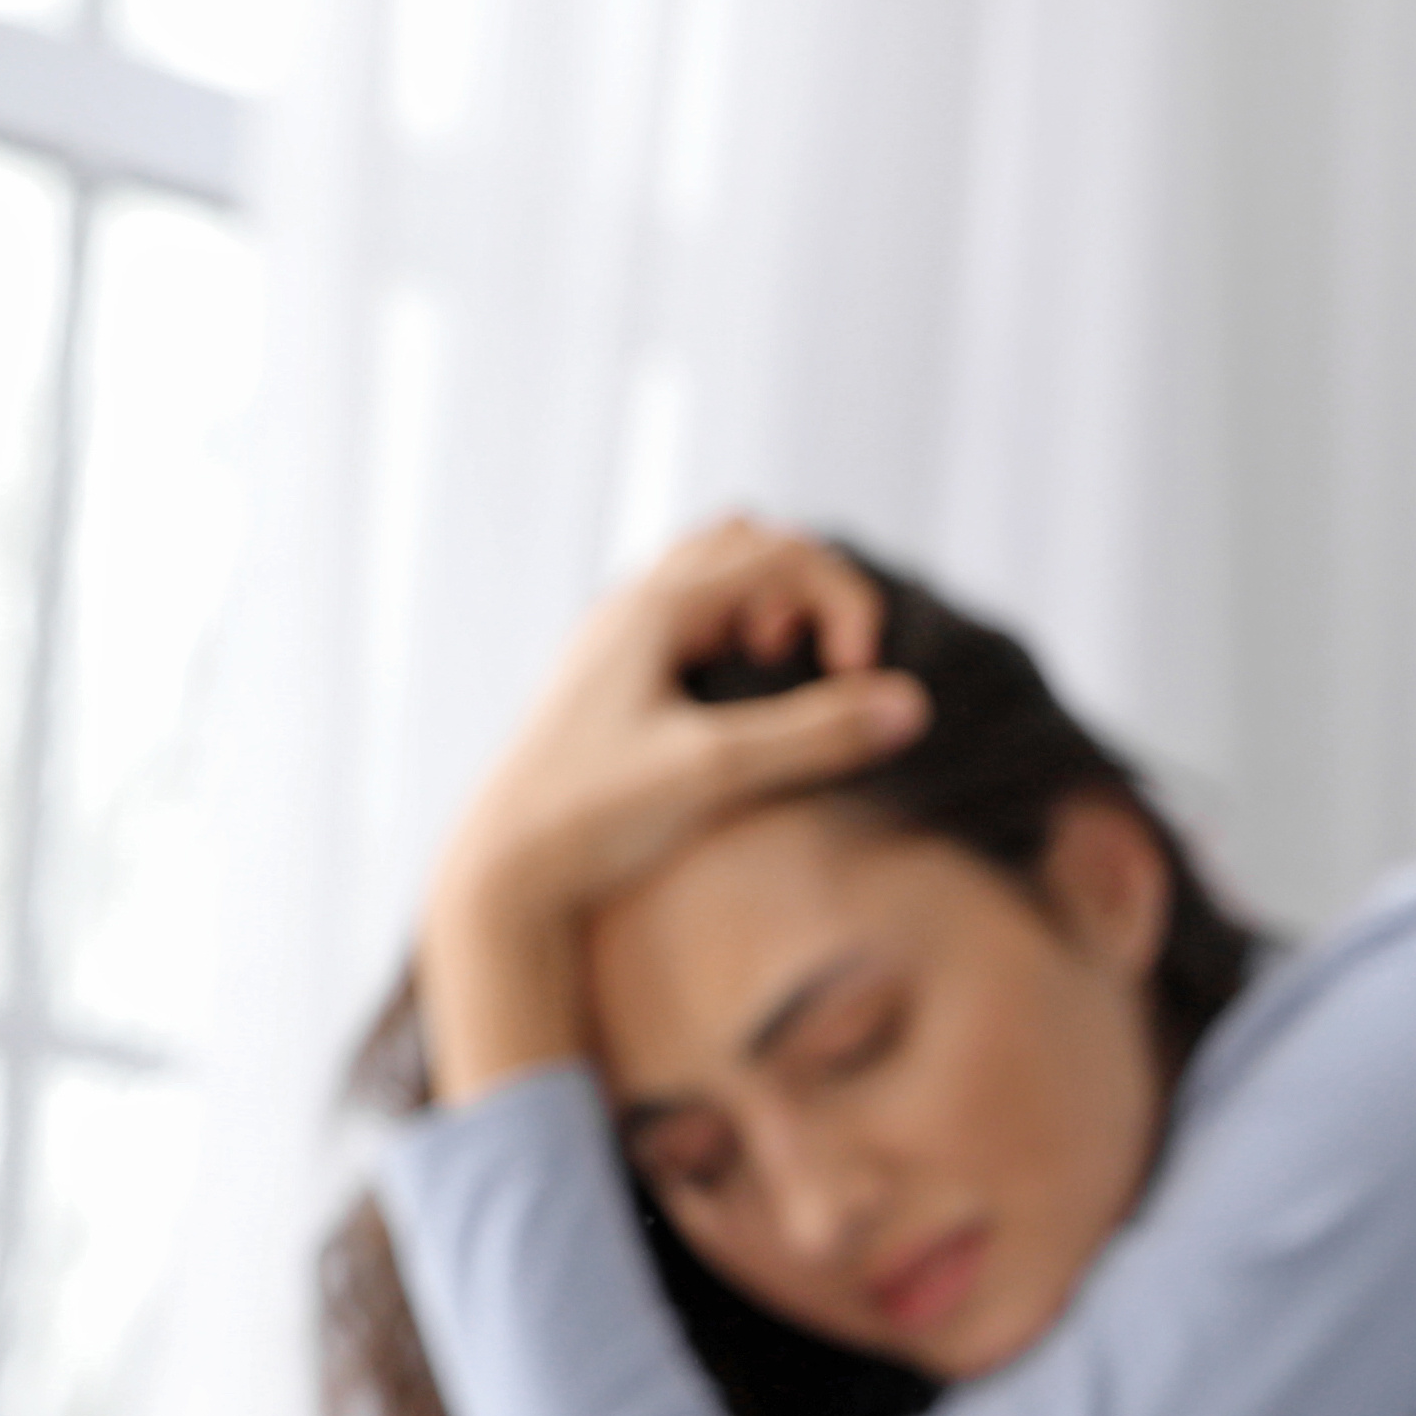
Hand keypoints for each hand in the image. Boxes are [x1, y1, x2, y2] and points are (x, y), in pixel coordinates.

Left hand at [411, 517, 926, 1099]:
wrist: (503, 872)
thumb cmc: (595, 817)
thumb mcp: (715, 773)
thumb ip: (815, 735)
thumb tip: (912, 705)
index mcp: (652, 607)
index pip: (781, 553)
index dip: (844, 603)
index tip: (860, 678)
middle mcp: (630, 608)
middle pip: (747, 542)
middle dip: (808, 591)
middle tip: (816, 667)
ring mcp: (618, 642)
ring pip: (714, 576)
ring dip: (770, 608)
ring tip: (775, 675)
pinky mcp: (614, 682)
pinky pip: (690, 620)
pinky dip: (737, 635)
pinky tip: (740, 703)